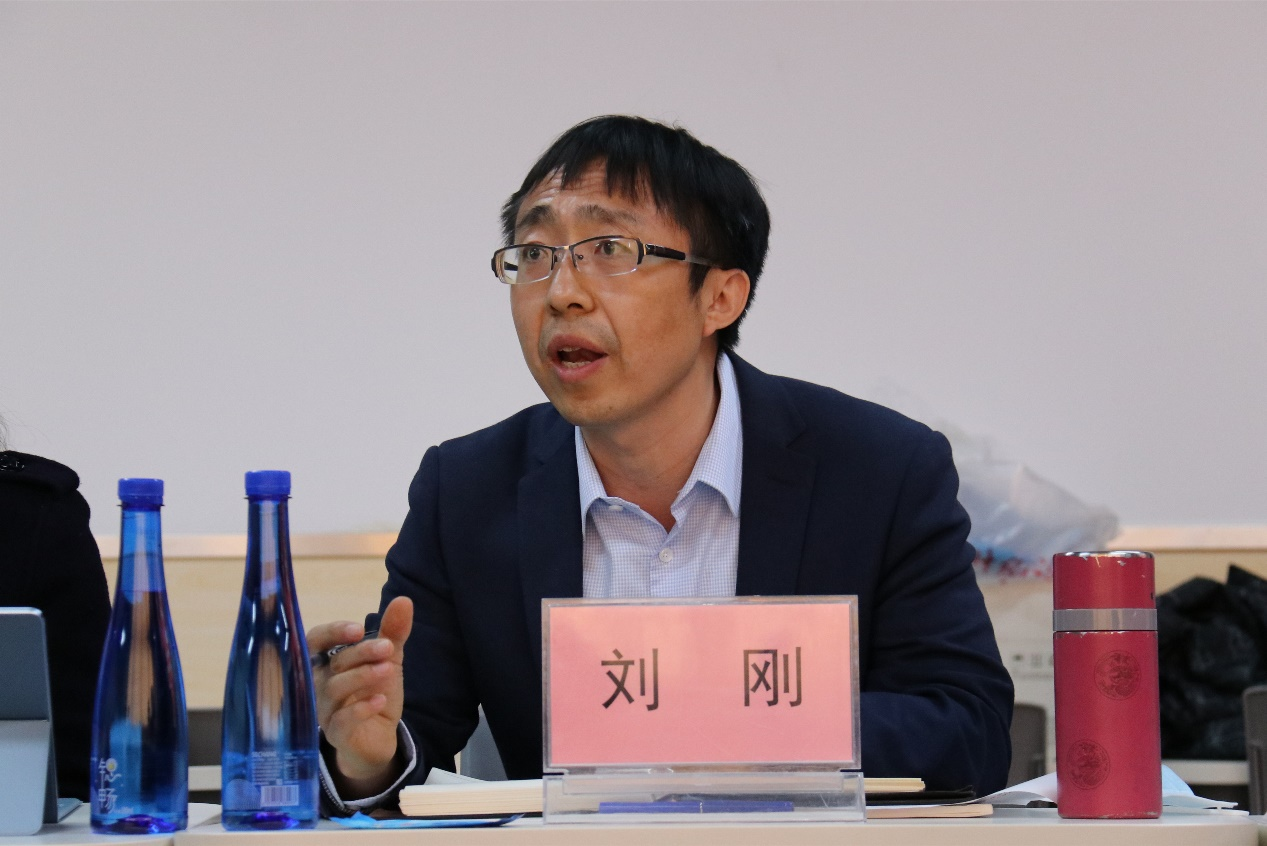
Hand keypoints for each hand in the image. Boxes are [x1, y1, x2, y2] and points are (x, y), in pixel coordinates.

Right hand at [308, 595, 412, 795]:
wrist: (378, 738)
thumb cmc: (374, 693)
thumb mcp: (388, 660)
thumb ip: (393, 633)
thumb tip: (404, 600)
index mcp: (328, 662)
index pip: (316, 641)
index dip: (332, 632)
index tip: (358, 629)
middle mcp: (320, 684)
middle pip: (333, 664)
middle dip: (360, 653)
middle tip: (387, 647)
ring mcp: (325, 710)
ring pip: (334, 690)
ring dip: (362, 677)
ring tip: (388, 670)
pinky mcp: (336, 734)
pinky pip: (341, 721)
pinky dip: (360, 710)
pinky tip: (380, 700)